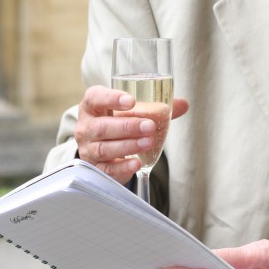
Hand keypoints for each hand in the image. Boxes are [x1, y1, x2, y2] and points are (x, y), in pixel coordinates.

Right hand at [73, 85, 188, 183]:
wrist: (103, 144)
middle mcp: (86, 126)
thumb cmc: (118, 121)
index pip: (95, 98)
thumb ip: (156, 107)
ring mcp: (88, 149)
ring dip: (128, 145)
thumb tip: (183, 104)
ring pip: (104, 148)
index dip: (111, 98)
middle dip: (127, 126)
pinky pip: (106, 170)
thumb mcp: (133, 111)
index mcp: (92, 105)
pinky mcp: (95, 168)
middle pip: (101, 127)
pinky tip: (137, 163)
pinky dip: (122, 167)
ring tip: (148, 142)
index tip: (131, 101)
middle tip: (149, 126)